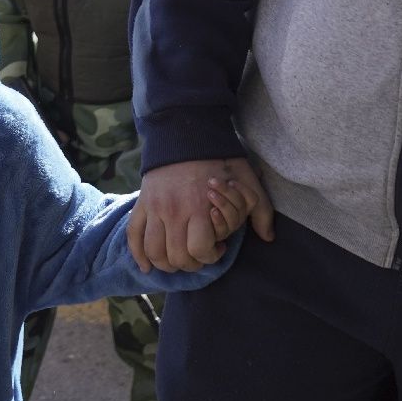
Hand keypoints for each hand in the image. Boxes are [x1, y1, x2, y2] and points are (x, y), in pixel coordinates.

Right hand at [128, 157, 274, 273]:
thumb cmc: (219, 159)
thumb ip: (260, 210)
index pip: (199, 251)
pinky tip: (147, 266)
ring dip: (165, 264)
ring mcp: (154, 209)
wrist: (186, 134)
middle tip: (198, 255)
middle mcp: (173, 212)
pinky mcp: (142, 204)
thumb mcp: (248, 181)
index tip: (218, 248)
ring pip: (154, 252)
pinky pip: (133, 235)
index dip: (211, 257)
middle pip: (177, 257)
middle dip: (190, 264)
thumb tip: (268, 237)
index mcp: (199, 208)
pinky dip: (139, 255)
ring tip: (176, 260)